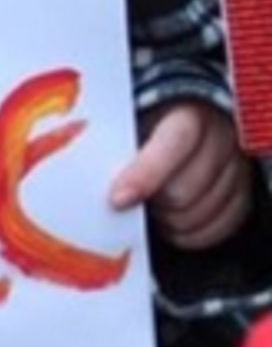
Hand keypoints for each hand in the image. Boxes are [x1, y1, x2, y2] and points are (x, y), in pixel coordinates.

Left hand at [109, 100, 253, 249]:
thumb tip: (103, 178)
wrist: (179, 118)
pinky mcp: (242, 194)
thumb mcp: (133, 120)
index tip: (117, 199)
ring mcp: (235, 168)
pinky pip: (217, 228)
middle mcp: (220, 139)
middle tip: (133, 197)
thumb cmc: (149, 121)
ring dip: (169, 219)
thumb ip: (120, 145)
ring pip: (197, 216)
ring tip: (154, 204)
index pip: (173, 146)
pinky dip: (190, 232)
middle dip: (152, 201)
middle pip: (182, 192)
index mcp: (189, 114)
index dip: (144, 176)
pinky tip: (173, 218)